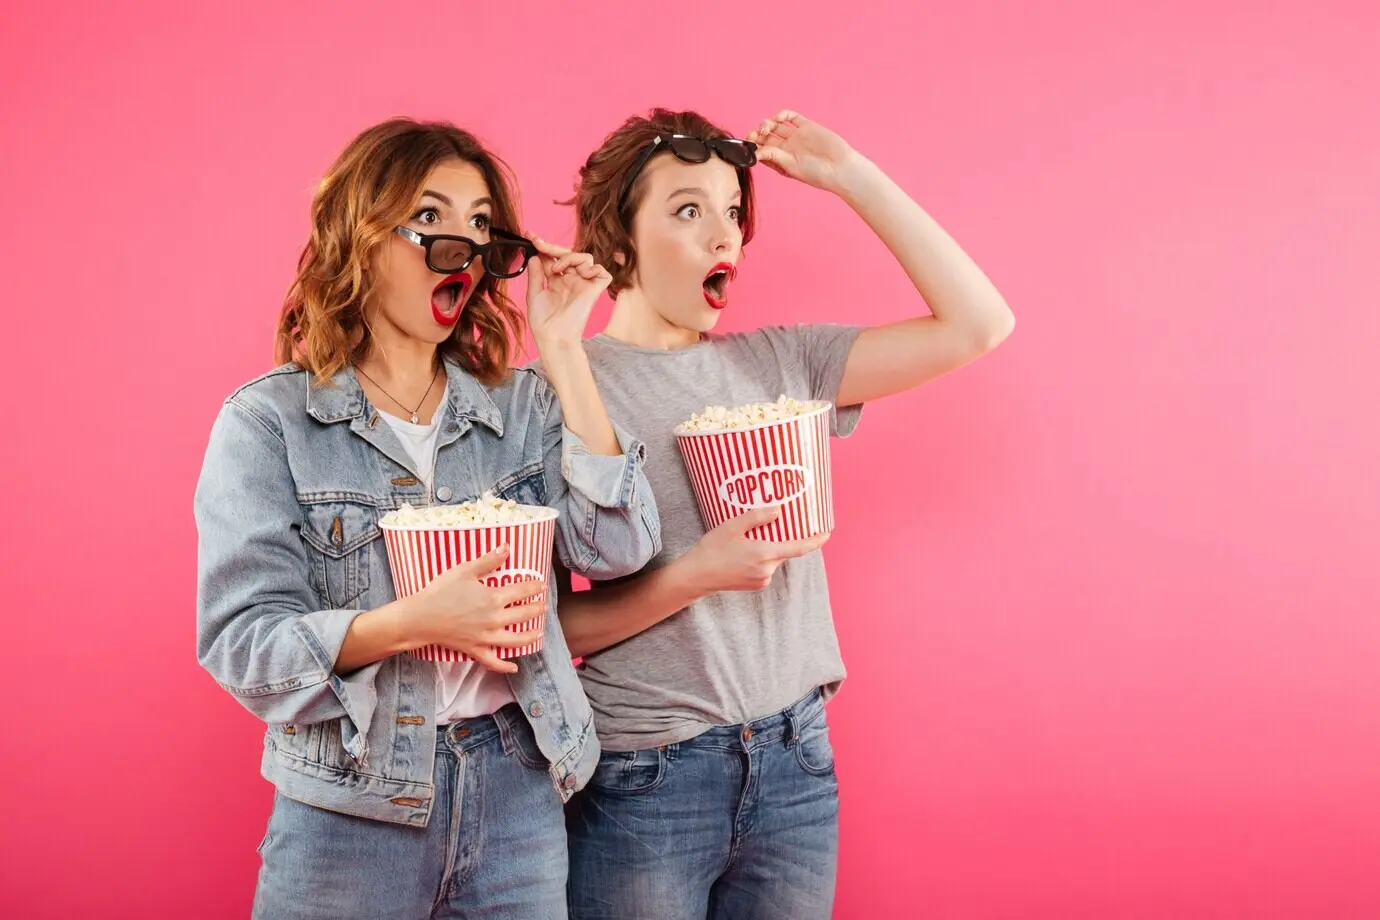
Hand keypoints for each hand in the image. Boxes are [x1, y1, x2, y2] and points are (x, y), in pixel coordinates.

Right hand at [399, 547, 547, 673]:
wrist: (421, 617)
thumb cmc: (441, 591)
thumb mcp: (464, 570)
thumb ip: (488, 560)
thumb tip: (507, 547)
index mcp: (493, 598)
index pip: (522, 591)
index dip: (535, 588)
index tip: (542, 586)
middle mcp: (494, 620)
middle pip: (523, 615)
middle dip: (537, 610)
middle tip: (545, 606)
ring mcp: (486, 637)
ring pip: (515, 640)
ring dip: (530, 636)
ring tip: (539, 633)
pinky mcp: (475, 650)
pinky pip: (493, 662)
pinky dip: (505, 666)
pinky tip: (515, 668)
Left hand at [524, 236, 611, 346]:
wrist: (553, 336)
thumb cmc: (543, 321)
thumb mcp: (534, 293)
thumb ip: (536, 274)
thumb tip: (534, 256)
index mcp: (557, 281)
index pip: (553, 258)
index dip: (543, 246)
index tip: (530, 236)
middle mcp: (571, 280)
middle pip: (568, 253)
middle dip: (553, 247)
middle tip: (539, 243)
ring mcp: (583, 284)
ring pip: (585, 258)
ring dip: (570, 257)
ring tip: (558, 269)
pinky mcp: (594, 290)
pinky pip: (601, 271)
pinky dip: (592, 268)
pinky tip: (579, 274)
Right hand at [680, 507, 829, 592]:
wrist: (697, 576)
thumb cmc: (712, 550)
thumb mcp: (732, 527)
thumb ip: (756, 517)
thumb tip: (778, 511)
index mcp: (765, 554)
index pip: (799, 548)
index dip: (815, 541)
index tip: (827, 533)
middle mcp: (767, 570)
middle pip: (784, 551)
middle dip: (781, 538)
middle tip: (768, 525)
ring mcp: (762, 580)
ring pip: (774, 558)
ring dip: (768, 548)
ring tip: (747, 540)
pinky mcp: (756, 585)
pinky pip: (766, 567)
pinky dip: (761, 557)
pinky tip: (743, 552)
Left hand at [745, 110, 862, 194]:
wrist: (840, 167)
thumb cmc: (816, 173)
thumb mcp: (790, 166)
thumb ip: (773, 156)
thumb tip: (755, 152)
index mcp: (781, 161)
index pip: (761, 151)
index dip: (753, 146)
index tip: (748, 144)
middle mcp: (787, 148)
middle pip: (766, 137)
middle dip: (757, 134)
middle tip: (753, 135)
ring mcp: (796, 136)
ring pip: (776, 125)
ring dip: (767, 124)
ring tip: (766, 128)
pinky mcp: (807, 126)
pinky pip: (791, 117)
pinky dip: (782, 114)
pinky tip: (779, 117)